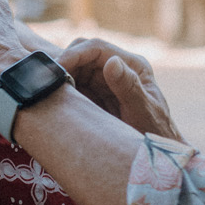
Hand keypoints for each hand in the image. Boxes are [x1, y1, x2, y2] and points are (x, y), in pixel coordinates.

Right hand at [59, 38, 182, 140]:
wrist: (157, 157)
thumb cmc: (155, 135)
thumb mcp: (143, 112)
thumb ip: (128, 88)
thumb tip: (111, 62)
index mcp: (133, 65)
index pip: (98, 47)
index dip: (74, 54)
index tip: (57, 68)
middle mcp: (118, 68)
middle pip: (83, 53)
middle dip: (64, 63)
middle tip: (48, 82)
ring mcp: (106, 80)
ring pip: (75, 67)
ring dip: (61, 76)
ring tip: (48, 92)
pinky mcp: (96, 94)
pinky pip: (75, 84)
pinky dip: (63, 89)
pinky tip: (55, 100)